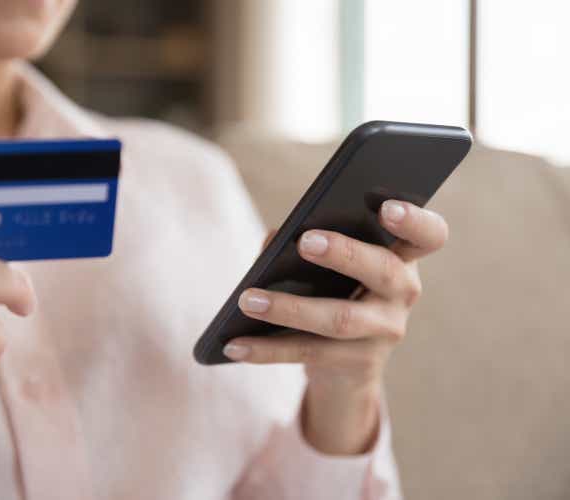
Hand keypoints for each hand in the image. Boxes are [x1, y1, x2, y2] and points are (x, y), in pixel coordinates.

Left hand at [223, 200, 447, 454]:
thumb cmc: (335, 291)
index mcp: (401, 256)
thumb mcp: (330, 265)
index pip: (429, 235)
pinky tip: (232, 344)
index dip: (415, 220)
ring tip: (247, 300)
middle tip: (305, 241)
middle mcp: (403, 294)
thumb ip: (305, 240)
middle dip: (345, 253)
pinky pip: (307, 354)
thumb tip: (275, 238)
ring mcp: (384, 333)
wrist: (346, 363)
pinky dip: (265, 349)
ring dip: (289, 308)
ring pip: (339, 319)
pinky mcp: (357, 364)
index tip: (387, 207)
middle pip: (384, 271)